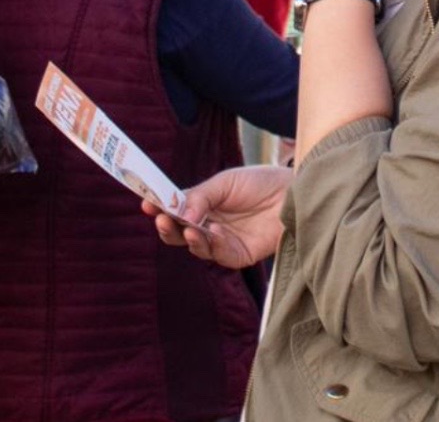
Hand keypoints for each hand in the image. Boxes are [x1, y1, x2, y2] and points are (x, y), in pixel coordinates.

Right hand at [142, 165, 289, 268]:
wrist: (293, 193)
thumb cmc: (260, 183)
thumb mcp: (225, 182)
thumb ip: (201, 197)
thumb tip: (179, 213)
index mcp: (202, 204)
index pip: (174, 209)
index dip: (158, 207)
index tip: (146, 203)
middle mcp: (208, 224)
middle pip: (178, 233)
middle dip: (167, 227)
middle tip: (160, 219)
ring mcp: (222, 241)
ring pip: (195, 247)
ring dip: (188, 238)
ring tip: (189, 229)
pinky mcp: (238, 255)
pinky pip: (218, 255)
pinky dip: (212, 245)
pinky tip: (215, 232)